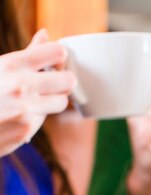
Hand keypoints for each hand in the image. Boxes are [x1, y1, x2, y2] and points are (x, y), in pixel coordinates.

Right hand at [0, 29, 74, 156]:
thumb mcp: (1, 65)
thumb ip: (28, 53)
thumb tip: (45, 34)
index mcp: (13, 64)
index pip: (57, 52)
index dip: (59, 57)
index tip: (54, 62)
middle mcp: (21, 85)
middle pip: (69, 80)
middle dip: (63, 81)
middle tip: (53, 83)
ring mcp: (25, 108)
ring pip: (62, 101)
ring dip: (53, 100)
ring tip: (36, 99)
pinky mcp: (27, 128)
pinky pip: (45, 118)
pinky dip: (36, 116)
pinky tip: (20, 114)